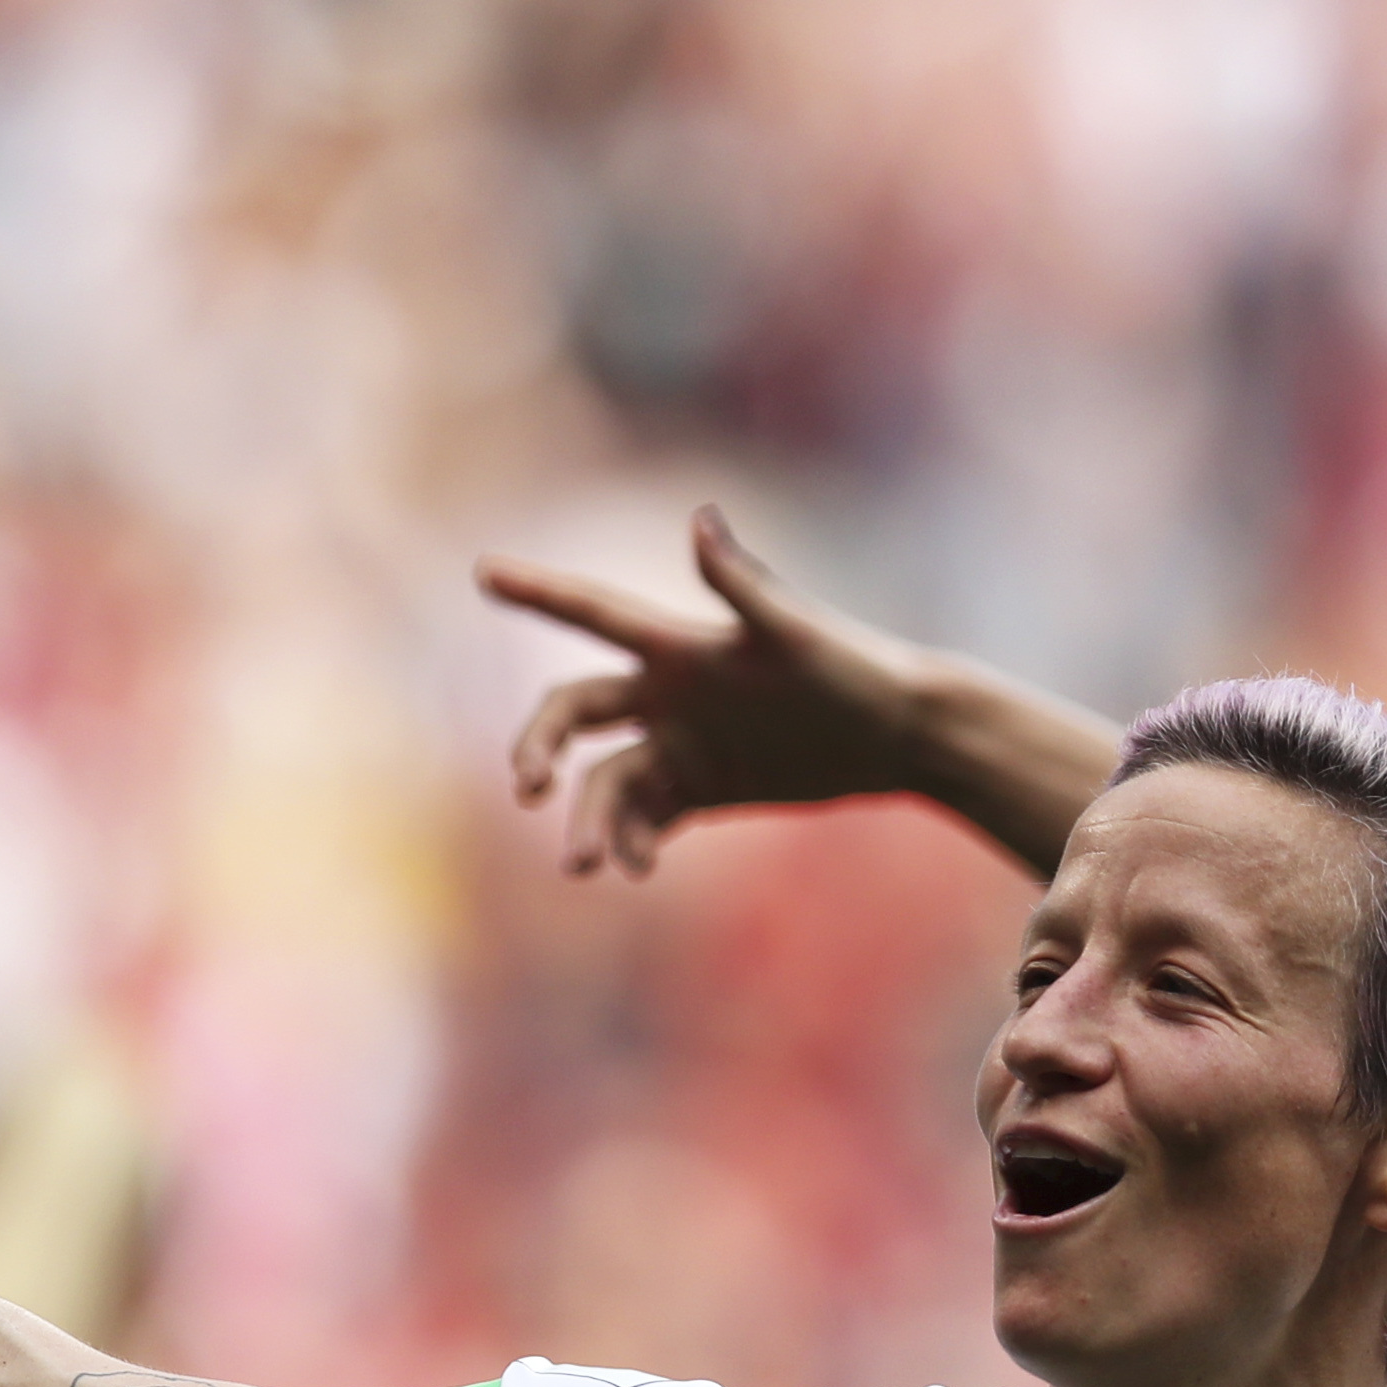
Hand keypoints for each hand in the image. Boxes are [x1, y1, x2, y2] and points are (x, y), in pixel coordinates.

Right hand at [486, 506, 947, 875]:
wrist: (902, 735)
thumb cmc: (855, 670)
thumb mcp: (797, 633)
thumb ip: (742, 582)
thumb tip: (699, 518)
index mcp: (680, 645)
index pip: (594, 611)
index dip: (539, 591)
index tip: (484, 571)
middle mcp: (668, 690)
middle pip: (574, 711)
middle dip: (541, 745)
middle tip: (531, 786)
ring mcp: (682, 742)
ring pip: (606, 780)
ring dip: (589, 819)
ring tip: (590, 864)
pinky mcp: (704, 788)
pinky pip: (646, 819)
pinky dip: (630, 841)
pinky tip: (637, 868)